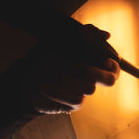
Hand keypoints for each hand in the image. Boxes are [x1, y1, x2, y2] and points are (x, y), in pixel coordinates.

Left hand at [6, 25, 120, 113]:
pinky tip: (45, 86)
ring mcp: (83, 91)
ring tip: (53, 74)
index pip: (113, 65)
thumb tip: (107, 35)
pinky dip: (59, 92)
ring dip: (71, 80)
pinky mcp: (73, 104)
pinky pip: (76, 99)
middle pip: (110, 79)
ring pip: (90, 89)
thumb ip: (86, 35)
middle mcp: (91, 77)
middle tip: (80, 68)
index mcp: (92, 61)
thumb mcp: (63, 41)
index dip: (111, 63)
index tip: (101, 59)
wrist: (25, 77)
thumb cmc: (45, 56)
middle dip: (97, 73)